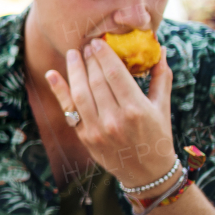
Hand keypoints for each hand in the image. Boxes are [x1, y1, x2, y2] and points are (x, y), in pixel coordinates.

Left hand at [45, 39, 174, 187]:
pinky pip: (68, 110)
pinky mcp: (84, 136)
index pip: (115, 75)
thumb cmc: (157, 136)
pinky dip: (59, 91)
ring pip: (80, 93)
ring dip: (74, 71)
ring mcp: (96, 129)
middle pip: (96, 82)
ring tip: (73, 54)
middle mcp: (114, 119)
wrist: (146, 172)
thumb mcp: (162, 108)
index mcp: (136, 110)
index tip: (98, 42)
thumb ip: (161, 78)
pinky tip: (52, 74)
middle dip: (89, 60)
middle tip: (86, 44)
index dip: (104, 56)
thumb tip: (160, 51)